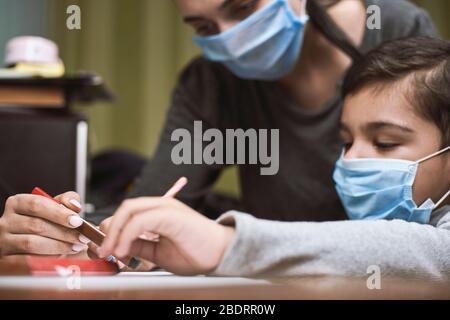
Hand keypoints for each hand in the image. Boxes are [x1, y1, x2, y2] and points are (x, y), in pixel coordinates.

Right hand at [0, 192, 89, 256]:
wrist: (33, 243)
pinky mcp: (6, 259)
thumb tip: (74, 205)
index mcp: (18, 203)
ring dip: (58, 246)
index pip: (38, 204)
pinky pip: (27, 260)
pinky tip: (61, 257)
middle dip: (64, 232)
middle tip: (82, 237)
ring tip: (75, 247)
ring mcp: (4, 241)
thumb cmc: (45, 223)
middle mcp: (6, 221)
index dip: (59, 213)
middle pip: (36, 225)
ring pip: (32, 243)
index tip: (78, 221)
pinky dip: (46, 258)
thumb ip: (66, 201)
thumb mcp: (54, 207)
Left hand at [98, 197, 234, 274]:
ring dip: (115, 232)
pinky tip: (124, 250)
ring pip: (130, 209)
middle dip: (109, 229)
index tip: (104, 249)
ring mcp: (167, 207)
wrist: (222, 253)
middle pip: (125, 208)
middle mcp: (161, 205)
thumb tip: (118, 246)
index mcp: (158, 213)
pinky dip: (127, 235)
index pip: (128, 213)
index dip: (112, 229)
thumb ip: (139, 246)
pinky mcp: (171, 214)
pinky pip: (141, 221)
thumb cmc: (196, 252)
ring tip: (111, 251)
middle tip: (103, 250)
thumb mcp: (159, 252)